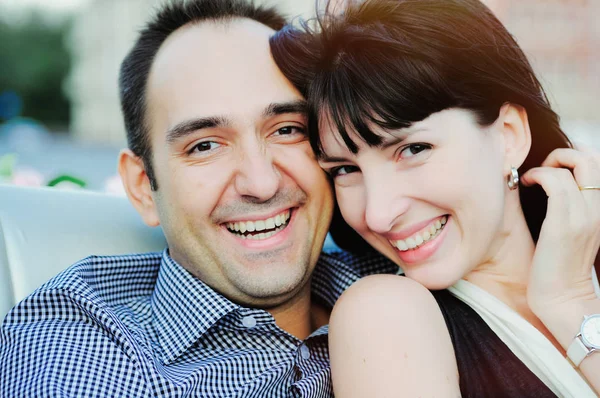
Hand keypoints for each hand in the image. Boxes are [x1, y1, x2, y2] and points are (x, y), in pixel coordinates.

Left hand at [521, 146, 599, 313]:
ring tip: (531, 177)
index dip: (575, 157)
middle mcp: (597, 209)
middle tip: (543, 168)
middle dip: (564, 153)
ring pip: (575, 164)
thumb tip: (554, 187)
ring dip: (547, 163)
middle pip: (592, 158)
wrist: (562, 297)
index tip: (553, 167)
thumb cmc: (559, 266)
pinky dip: (537, 174)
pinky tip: (526, 183)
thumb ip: (570, 209)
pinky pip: (555, 181)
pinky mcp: (563, 223)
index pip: (598, 166)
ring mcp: (583, 215)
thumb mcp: (572, 231)